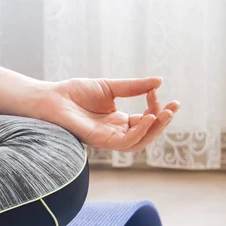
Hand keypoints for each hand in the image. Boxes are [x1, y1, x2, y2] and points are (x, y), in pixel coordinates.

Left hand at [40, 77, 179, 151]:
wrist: (52, 97)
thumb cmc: (75, 93)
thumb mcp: (110, 87)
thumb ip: (134, 87)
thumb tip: (159, 82)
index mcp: (118, 121)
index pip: (146, 120)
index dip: (156, 106)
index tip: (157, 90)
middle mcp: (115, 132)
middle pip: (146, 134)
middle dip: (163, 122)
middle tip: (174, 106)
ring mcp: (107, 138)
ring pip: (139, 142)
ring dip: (155, 129)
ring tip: (164, 113)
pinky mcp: (99, 140)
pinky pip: (124, 143)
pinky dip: (139, 132)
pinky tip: (147, 118)